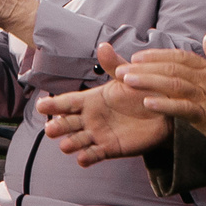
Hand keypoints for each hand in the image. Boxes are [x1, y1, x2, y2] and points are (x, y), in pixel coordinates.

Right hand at [37, 44, 171, 162]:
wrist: (164, 112)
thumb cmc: (143, 92)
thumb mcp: (127, 77)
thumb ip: (113, 65)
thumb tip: (103, 46)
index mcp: (90, 100)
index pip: (66, 102)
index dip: (53, 104)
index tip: (40, 105)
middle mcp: (90, 118)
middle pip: (66, 123)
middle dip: (57, 127)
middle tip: (51, 129)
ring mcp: (98, 134)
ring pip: (76, 140)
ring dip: (69, 144)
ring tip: (67, 145)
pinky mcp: (109, 148)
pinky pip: (94, 155)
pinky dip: (87, 158)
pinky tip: (83, 158)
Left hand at [113, 34, 205, 151]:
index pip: (180, 57)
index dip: (157, 55)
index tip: (136, 56)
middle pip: (172, 69)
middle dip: (144, 68)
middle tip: (120, 70)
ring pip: (174, 85)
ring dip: (148, 81)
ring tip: (126, 81)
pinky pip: (184, 109)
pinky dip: (166, 105)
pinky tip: (148, 103)